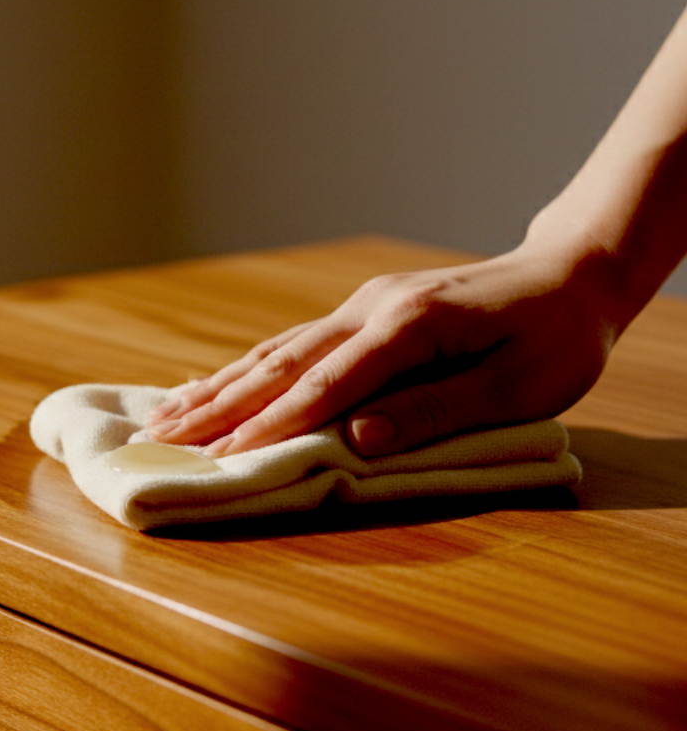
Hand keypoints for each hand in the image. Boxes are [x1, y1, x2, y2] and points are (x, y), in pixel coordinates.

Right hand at [146, 239, 622, 456]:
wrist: (570, 274)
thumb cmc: (556, 338)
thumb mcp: (517, 386)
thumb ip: (435, 411)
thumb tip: (358, 438)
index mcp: (408, 328)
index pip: (325, 385)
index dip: (272, 424)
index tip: (221, 456)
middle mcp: (372, 310)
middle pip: (280, 364)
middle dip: (218, 406)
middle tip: (160, 438)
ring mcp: (363, 306)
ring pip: (276, 351)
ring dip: (219, 387)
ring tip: (166, 416)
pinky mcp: (363, 311)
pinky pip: (292, 343)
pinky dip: (247, 369)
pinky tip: (215, 384)